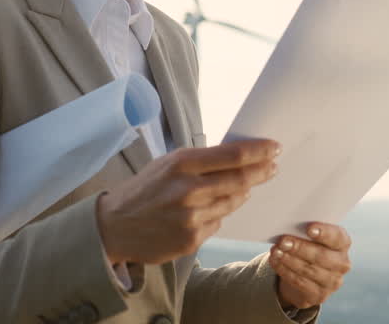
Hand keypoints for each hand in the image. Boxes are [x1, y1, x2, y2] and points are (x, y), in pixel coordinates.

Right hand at [97, 139, 278, 264]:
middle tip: (273, 167)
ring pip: (232, 203)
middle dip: (262, 172)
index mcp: (181, 164)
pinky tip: (204, 211)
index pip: (233, 156)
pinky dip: (216, 215)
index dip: (259, 151)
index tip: (274, 148)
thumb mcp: (166, 164)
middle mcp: (189, 190)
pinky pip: (217, 223)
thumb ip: (199, 161)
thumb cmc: (143, 190)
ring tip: (241, 188)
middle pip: (241, 180)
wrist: (114, 227)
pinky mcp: (192, 240)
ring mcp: (191, 217)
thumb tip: (237, 157)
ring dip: (240, 194)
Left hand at [269, 222, 351, 309]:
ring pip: (309, 270)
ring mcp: (332, 282)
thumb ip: (305, 230)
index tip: (309, 228)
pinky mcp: (319, 295)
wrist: (305, 275)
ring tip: (276, 251)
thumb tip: (288, 226)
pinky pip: (300, 282)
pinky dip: (285, 271)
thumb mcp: (310, 237)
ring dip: (289, 260)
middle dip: (300, 248)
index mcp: (342, 243)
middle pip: (322, 256)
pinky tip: (275, 261)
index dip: (324, 233)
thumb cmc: (307, 246)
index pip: (337, 237)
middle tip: (283, 241)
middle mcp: (341, 263)